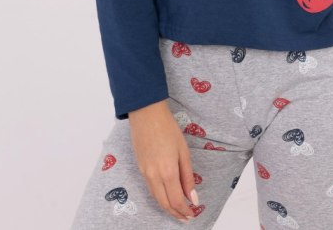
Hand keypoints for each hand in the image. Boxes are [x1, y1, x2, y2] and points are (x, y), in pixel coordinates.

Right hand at [128, 99, 197, 222]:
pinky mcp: (140, 168)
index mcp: (167, 172)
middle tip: (186, 218)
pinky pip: (150, 188)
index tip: (192, 214)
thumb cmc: (168, 128)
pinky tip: (166, 195)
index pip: (176, 200)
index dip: (184, 210)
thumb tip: (192, 197)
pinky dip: (159, 196)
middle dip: (176, 213)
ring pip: (156, 198)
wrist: (146, 114)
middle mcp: (154, 176)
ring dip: (167, 207)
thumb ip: (187, 176)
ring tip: (178, 210)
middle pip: (164, 203)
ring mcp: (145, 173)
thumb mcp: (183, 151)